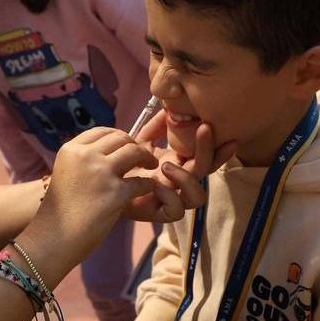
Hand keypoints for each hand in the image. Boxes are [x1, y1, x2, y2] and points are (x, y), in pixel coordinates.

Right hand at [30, 128, 159, 267]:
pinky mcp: (115, 193)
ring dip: (146, 159)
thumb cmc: (59, 212)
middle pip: (121, 139)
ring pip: (135, 152)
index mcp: (71, 150)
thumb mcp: (65, 174)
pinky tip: (147, 189)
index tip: (126, 147)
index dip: (119, 137)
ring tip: (151, 167)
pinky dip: (148, 185)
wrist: (52, 239)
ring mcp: (101, 173)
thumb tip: (110, 154)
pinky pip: (142, 182)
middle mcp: (85, 156)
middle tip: (143, 157)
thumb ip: (84, 162)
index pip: (102, 132)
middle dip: (135, 146)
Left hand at [122, 110, 236, 222]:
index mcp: (180, 163)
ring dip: (187, 178)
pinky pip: (177, 211)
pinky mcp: (158, 213)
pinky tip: (154, 186)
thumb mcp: (140, 142)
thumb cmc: (124, 165)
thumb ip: (156, 127)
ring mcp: (171, 198)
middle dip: (208, 150)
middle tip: (203, 128)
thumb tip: (170, 107)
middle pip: (206, 170)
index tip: (213, 124)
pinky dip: (170, 197)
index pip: (206, 155)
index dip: (215, 142)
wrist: (103, 185)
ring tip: (166, 165)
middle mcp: (179, 181)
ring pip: (197, 197)